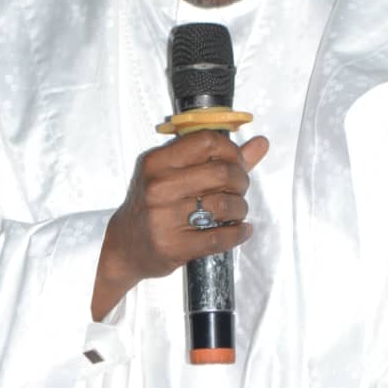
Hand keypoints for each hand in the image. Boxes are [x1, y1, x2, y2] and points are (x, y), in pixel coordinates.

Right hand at [93, 131, 268, 318]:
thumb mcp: (174, 173)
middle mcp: (158, 186)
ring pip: (224, 205)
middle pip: (222, 172)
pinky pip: (219, 238)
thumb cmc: (153, 204)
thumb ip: (218, 158)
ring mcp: (164, 217)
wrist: (125, 245)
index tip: (236, 162)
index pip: (207, 141)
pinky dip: (238, 233)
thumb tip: (261, 144)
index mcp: (157, 162)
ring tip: (236, 211)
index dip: (231, 150)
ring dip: (241, 208)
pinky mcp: (173, 246)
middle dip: (241, 181)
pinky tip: (240, 230)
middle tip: (239, 189)